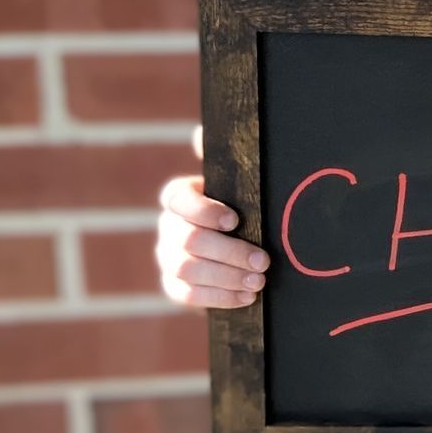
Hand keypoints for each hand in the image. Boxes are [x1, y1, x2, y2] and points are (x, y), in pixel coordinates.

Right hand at [156, 124, 267, 309]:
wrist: (243, 250)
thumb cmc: (243, 208)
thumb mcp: (240, 185)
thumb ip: (227, 160)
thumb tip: (199, 135)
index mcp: (180, 198)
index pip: (177, 199)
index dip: (203, 210)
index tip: (235, 220)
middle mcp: (168, 226)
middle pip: (188, 240)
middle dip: (229, 252)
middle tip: (264, 261)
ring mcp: (167, 257)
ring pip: (187, 269)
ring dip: (226, 276)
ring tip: (259, 281)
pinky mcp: (174, 285)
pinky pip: (187, 294)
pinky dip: (219, 297)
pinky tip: (247, 297)